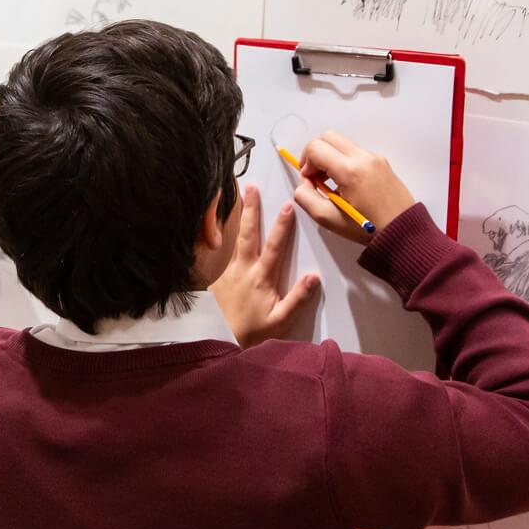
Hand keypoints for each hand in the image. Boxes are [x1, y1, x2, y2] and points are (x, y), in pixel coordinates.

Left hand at [210, 185, 320, 347]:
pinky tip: (216, 226)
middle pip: (248, 233)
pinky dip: (218, 235)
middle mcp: (242, 270)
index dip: (282, 226)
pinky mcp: (214, 277)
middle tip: (251, 187)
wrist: (217, 341)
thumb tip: (314, 277)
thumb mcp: (280, 321)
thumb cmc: (251, 333)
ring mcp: (226, 271)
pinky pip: (217, 252)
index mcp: (261, 278)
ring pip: (232, 238)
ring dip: (235, 217)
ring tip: (235, 198)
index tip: (288, 205)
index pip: (274, 247)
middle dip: (252, 209)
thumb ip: (297, 299)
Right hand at [293, 132, 415, 245]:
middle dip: (315, 154)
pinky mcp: (381, 161)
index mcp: (350, 171)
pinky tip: (346, 183)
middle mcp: (363, 158)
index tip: (308, 179)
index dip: (305, 162)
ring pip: (342, 143)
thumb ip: (306, 198)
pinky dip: (344, 161)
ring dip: (330, 157)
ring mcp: (374, 157)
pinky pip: (355, 152)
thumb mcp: (328, 218)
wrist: (402, 231)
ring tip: (331, 182)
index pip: (316, 148)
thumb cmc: (368, 228)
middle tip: (315, 175)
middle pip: (328, 137)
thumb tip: (303, 183)